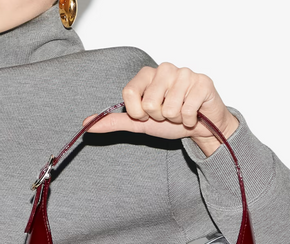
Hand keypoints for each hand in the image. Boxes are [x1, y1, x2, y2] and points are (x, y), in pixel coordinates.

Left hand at [83, 63, 238, 156]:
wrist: (199, 127)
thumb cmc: (170, 121)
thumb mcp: (139, 123)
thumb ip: (114, 122)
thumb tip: (87, 123)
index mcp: (147, 75)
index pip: (129, 95)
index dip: (137, 112)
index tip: (147, 114)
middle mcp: (165, 69)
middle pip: (149, 103)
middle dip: (159, 117)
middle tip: (168, 114)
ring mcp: (184, 74)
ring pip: (168, 108)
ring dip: (175, 119)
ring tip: (181, 113)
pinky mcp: (202, 82)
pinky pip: (186, 110)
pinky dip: (189, 120)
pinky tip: (192, 114)